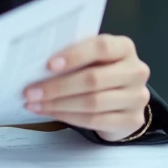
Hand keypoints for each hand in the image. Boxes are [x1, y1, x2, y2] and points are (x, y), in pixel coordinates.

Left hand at [23, 34, 150, 141]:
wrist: (122, 99)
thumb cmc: (99, 70)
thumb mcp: (91, 57)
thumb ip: (74, 56)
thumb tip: (37, 64)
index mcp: (124, 47)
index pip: (101, 47)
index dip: (75, 55)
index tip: (48, 65)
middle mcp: (136, 70)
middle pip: (94, 79)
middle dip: (58, 87)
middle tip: (31, 91)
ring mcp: (137, 97)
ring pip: (93, 103)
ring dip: (58, 105)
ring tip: (35, 104)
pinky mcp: (133, 119)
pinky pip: (95, 120)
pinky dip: (68, 117)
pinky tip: (50, 113)